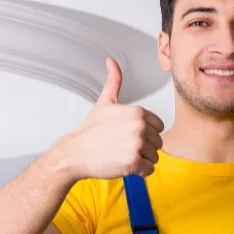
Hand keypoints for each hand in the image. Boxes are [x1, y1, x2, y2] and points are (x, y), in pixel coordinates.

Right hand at [56, 58, 163, 179]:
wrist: (75, 153)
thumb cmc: (90, 130)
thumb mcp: (104, 102)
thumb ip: (114, 82)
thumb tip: (111, 62)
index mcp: (137, 112)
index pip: (158, 127)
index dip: (144, 132)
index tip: (127, 134)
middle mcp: (139, 127)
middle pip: (158, 142)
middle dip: (143, 147)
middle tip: (122, 146)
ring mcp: (136, 145)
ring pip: (154, 157)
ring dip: (141, 159)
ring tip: (121, 154)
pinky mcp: (133, 163)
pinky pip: (149, 170)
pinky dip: (138, 171)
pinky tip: (123, 164)